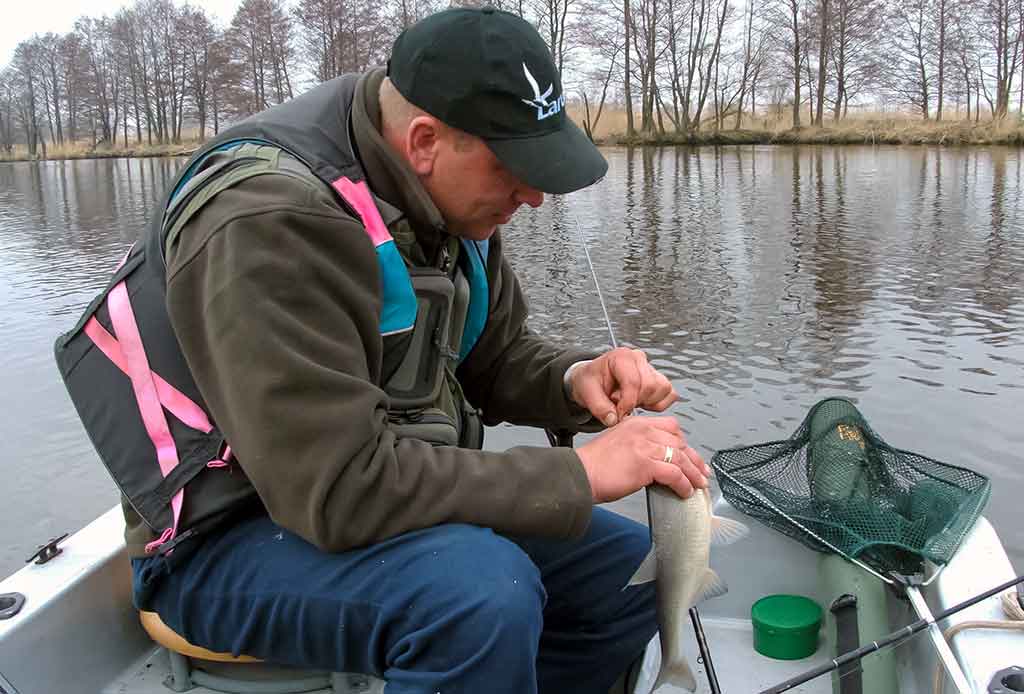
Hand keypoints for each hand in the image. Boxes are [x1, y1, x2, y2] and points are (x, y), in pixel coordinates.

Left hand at [568, 348, 677, 426]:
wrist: (594, 379)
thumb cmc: (591, 381)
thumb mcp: (586, 393)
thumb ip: (599, 407)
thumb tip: (613, 420)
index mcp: (621, 357)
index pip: (633, 381)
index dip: (627, 403)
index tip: (618, 413)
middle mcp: (638, 358)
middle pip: (650, 385)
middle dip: (636, 402)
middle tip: (620, 406)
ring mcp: (650, 368)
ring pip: (663, 389)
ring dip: (648, 402)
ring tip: (630, 402)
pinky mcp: (658, 379)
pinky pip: (670, 394)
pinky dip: (658, 404)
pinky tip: (641, 403)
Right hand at [575, 416, 709, 501]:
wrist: (580, 474)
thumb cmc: (595, 465)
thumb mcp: (619, 444)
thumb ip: (639, 446)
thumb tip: (658, 462)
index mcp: (636, 423)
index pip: (671, 427)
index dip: (684, 443)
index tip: (690, 456)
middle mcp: (643, 430)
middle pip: (680, 443)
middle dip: (694, 460)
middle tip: (702, 473)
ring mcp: (645, 446)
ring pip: (681, 459)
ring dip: (693, 475)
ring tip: (699, 485)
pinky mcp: (646, 464)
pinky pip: (675, 475)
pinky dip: (684, 485)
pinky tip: (685, 492)